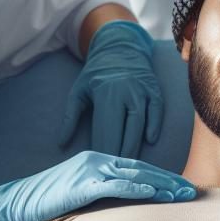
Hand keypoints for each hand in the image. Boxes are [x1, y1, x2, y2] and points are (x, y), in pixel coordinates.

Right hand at [0, 151, 196, 220]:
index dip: (163, 178)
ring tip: (182, 195)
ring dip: (161, 185)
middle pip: (143, 169)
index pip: (139, 169)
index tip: (184, 188)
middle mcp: (98, 160)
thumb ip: (101, 195)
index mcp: (99, 161)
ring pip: (135, 175)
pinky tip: (153, 192)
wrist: (15, 202)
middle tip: (193, 192)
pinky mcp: (82, 184)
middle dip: (170, 181)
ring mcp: (90, 170)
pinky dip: (136, 187)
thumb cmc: (46, 203)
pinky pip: (115, 185)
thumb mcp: (79, 195)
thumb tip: (123, 210)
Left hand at [59, 21, 163, 156]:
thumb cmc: (96, 74)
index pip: (106, 129)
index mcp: (105, 93)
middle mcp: (126, 92)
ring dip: (136, 144)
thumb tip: (61, 143)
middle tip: (115, 172)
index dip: (103, 149)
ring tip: (130, 164)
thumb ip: (70, 117)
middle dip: (120, 153)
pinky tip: (150, 140)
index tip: (99, 167)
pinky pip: (157, 110)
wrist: (119, 48)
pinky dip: (154, 125)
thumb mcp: (78, 91)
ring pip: (141, 123)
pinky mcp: (154, 90)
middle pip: (125, 129)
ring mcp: (142, 90)